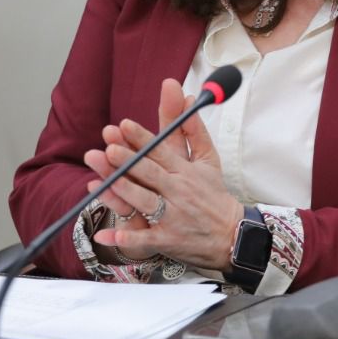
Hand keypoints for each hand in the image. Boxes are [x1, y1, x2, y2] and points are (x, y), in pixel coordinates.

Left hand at [86, 78, 242, 270]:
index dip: (141, 138)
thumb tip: (189, 98)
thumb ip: (194, 130)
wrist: (230, 234)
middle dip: (129, 161)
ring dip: (127, 193)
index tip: (123, 124)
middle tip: (110, 148)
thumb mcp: (209, 159)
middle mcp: (178, 191)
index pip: (160, 150)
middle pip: (150, 174)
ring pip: (146, 202)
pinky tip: (109, 235)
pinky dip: (128, 239)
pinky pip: (144, 240)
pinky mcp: (167, 240)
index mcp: (185, 171)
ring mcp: (172, 217)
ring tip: (106, 182)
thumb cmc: (213, 193)